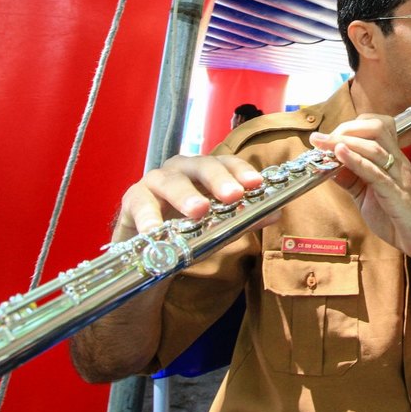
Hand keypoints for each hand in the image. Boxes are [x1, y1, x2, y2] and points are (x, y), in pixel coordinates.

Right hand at [114, 154, 264, 240]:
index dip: (241, 171)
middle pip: (201, 166)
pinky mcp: (133, 199)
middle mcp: (181, 170)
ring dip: (185, 195)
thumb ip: (243, 219)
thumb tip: (276, 212)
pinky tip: (155, 231)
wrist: (146, 248)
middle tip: (233, 195)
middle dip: (218, 179)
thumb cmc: (184, 229)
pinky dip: (148, 218)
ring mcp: (155, 181)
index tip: (257, 184)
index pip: (226, 163)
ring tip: (198, 211)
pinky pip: (141, 205)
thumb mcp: (216, 228)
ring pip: (171, 182)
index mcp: (204, 173)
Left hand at [309, 115, 410, 260]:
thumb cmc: (397, 218)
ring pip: (374, 147)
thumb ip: (350, 179)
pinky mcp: (396, 194)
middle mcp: (397, 163)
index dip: (351, 126)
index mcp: (392, 160)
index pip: (376, 126)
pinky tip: (339, 153)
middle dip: (346, 129)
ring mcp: (398, 176)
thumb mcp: (366, 195)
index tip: (329, 135)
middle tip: (322, 139)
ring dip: (344, 141)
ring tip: (322, 142)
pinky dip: (355, 161)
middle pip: (375, 128)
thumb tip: (328, 165)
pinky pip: (375, 172)